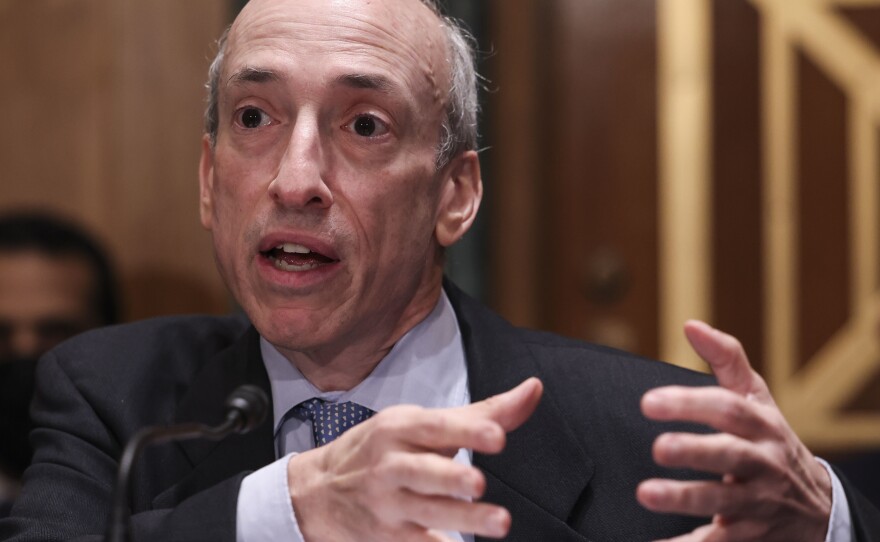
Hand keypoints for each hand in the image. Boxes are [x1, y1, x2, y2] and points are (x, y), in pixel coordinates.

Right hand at [286, 377, 542, 541]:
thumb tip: (534, 389)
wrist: (315, 492)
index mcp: (399, 428)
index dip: (467, 431)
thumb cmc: (382, 450)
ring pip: (426, 513)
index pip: (435, 427)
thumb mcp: (420, 424)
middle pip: (424, 472)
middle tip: (478, 483)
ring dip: (462, 520)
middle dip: (451, 478)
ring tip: (499, 522)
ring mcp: (387, 505)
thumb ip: (480, 414)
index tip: (497, 436)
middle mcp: (390, 465)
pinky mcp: (387, 539)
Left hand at [637, 321, 832, 540]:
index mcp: (760, 425)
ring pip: (724, 501)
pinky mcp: (748, 534)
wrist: (815, 503)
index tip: (649, 402)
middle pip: (730, 454)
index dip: (689, 404)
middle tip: (657, 448)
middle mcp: (762, 462)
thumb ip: (726, 359)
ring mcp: (757, 501)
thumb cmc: (770, 439)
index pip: (727, 409)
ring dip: (684, 498)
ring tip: (646, 494)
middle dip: (694, 451)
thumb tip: (690, 325)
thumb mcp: (756, 398)